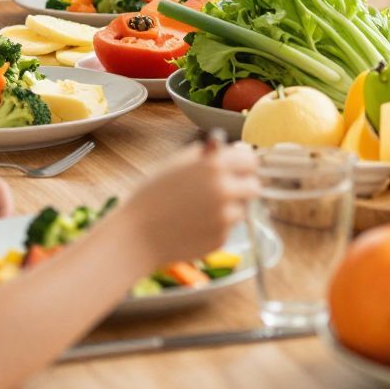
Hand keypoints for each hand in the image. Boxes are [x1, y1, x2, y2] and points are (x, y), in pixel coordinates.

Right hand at [115, 140, 259, 263]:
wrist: (135, 236)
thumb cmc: (151, 196)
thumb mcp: (176, 164)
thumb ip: (207, 155)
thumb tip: (232, 150)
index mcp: (214, 166)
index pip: (252, 161)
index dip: (243, 166)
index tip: (237, 170)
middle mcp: (224, 190)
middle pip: (254, 186)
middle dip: (242, 187)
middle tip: (226, 191)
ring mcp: (225, 217)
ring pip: (243, 209)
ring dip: (230, 208)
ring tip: (201, 211)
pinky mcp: (221, 238)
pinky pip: (228, 229)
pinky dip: (217, 227)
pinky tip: (194, 226)